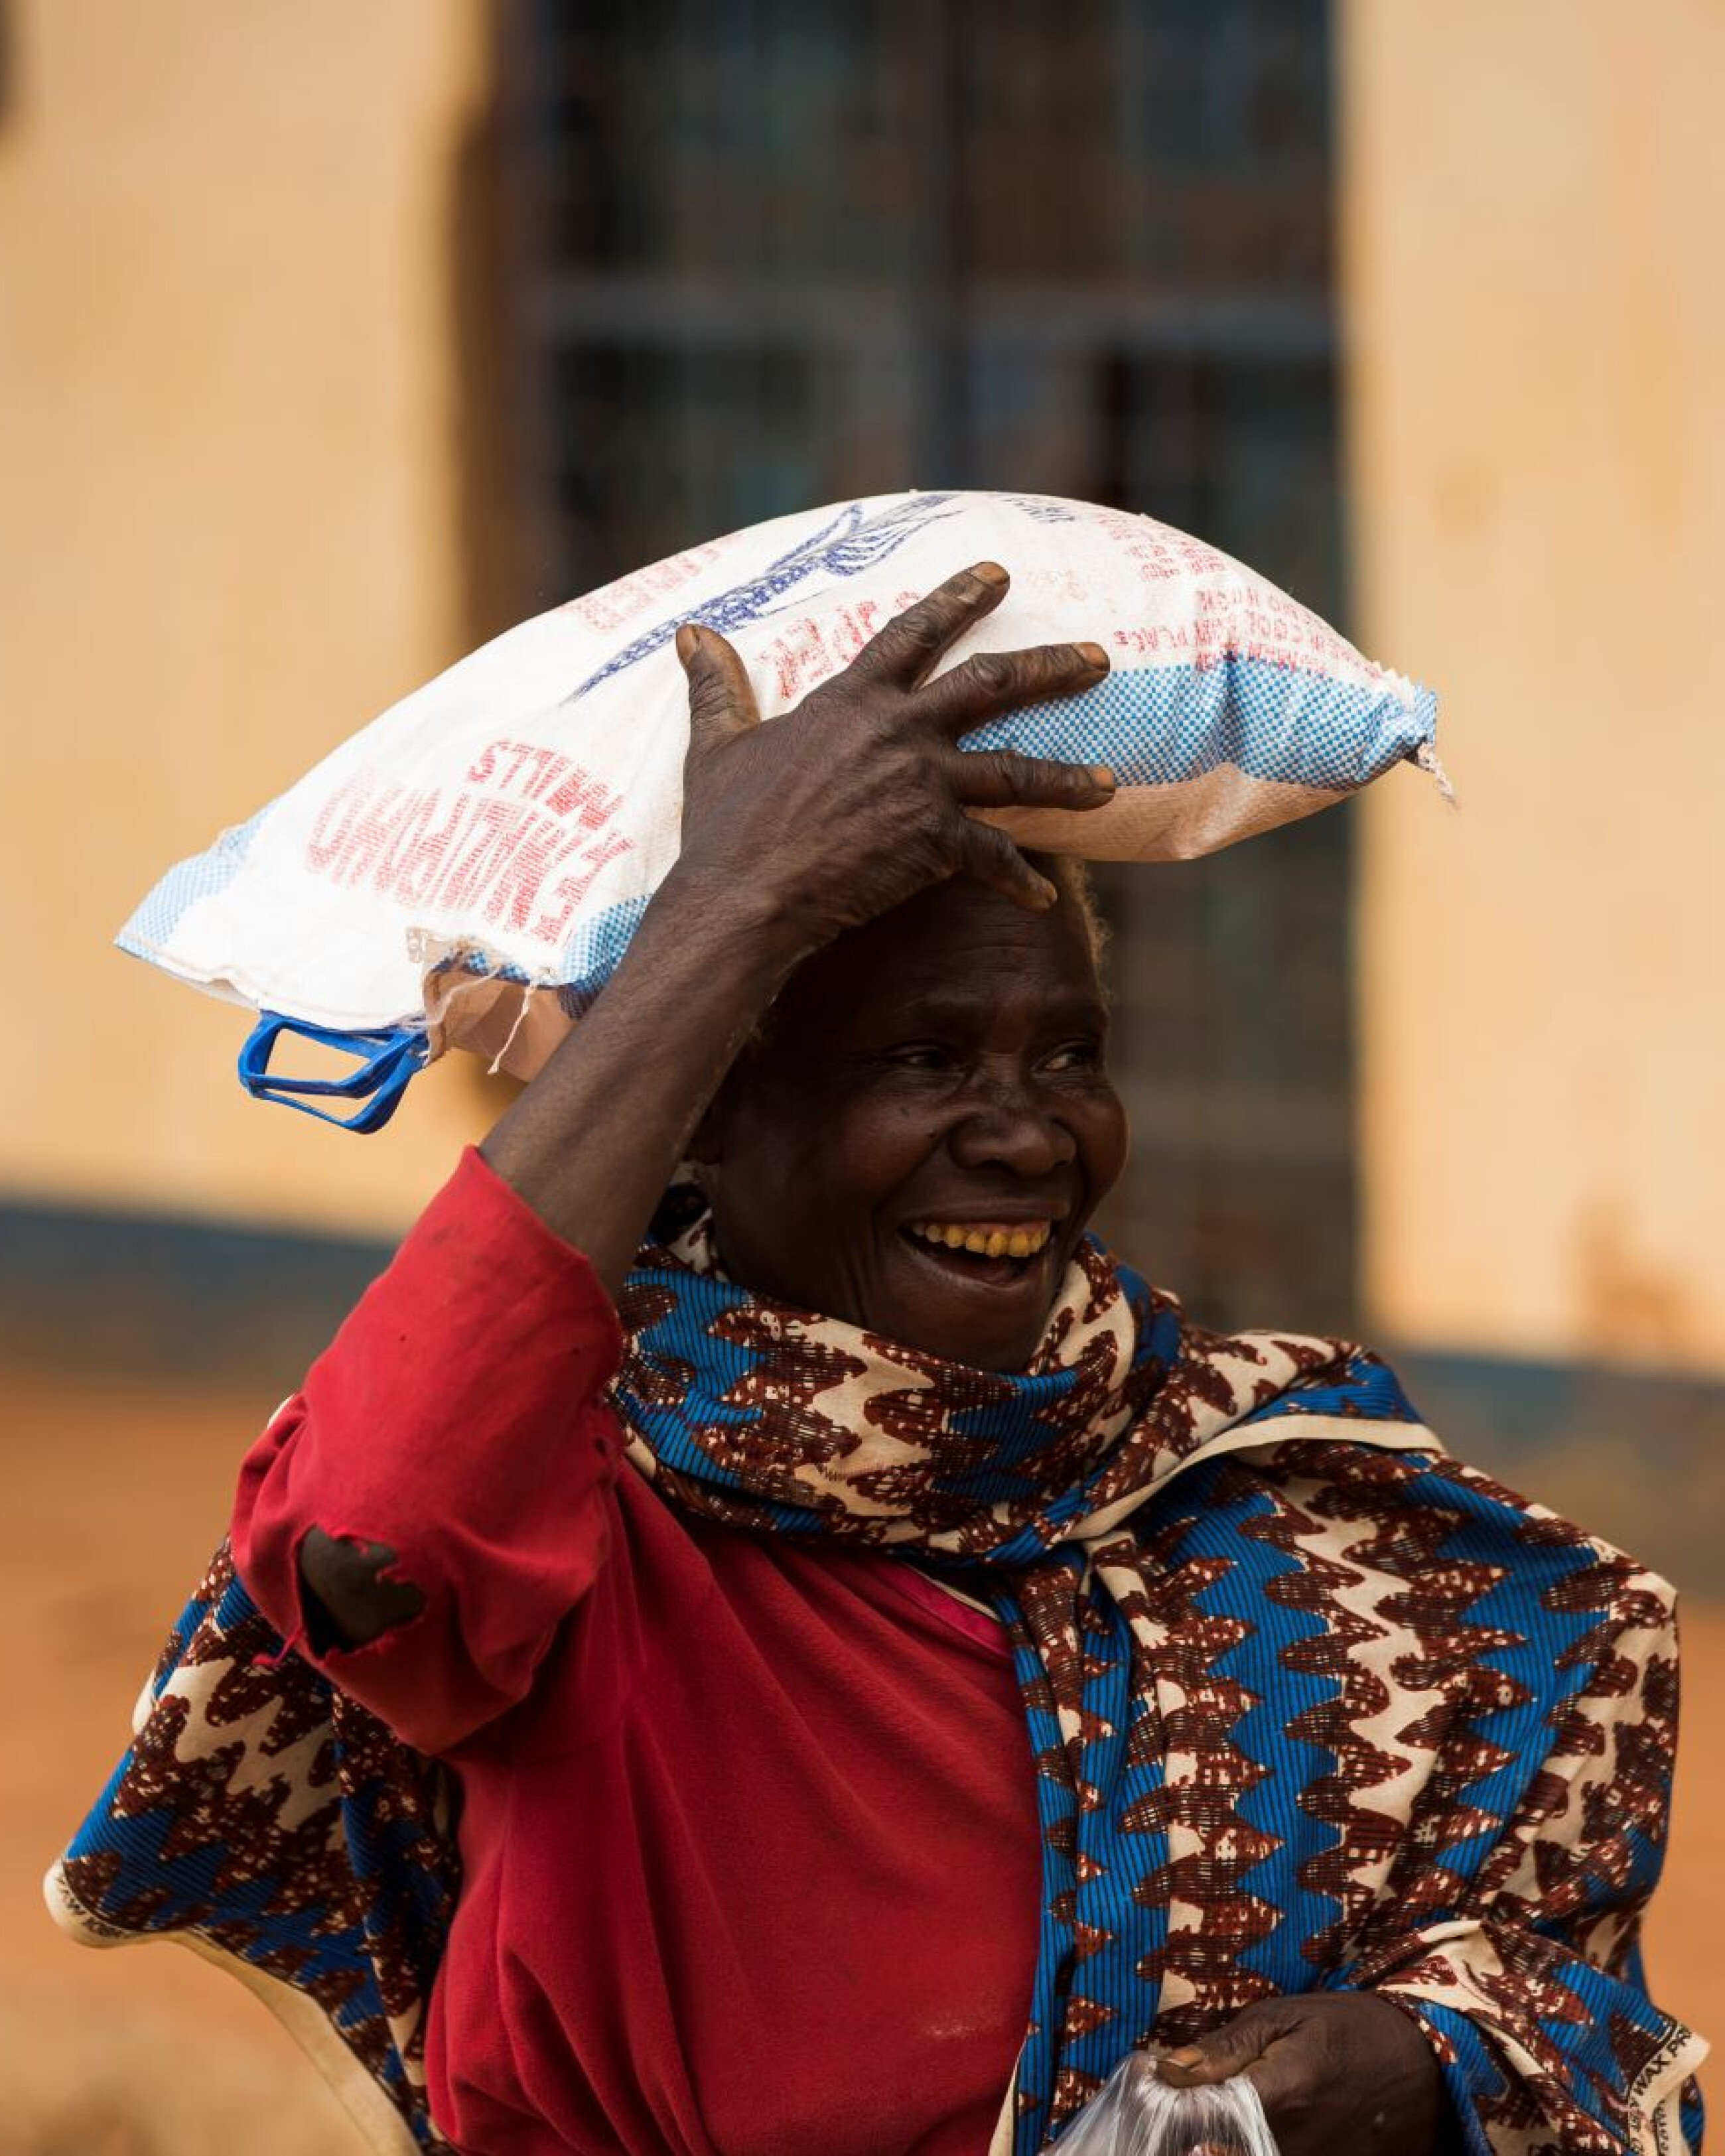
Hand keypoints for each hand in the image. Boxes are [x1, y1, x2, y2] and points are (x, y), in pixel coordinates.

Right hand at [669, 561, 1112, 955]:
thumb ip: (716, 687)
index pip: (914, 633)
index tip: (998, 575)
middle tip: (1100, 658)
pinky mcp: (935, 842)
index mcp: (852, 701)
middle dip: (1052, 667)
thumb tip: (689, 635)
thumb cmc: (725, 825)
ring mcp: (923, 784)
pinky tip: (1044, 899)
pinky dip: (1021, 881)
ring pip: (1017, 772)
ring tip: (1111, 784)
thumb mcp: (716, 744)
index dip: (957, 599)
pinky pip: (995, 858)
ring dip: (1069, 779)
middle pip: (993, 684)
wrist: (744, 893)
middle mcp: (899, 731)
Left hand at [1157, 1992, 1451, 2155]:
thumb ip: (1225, 2049)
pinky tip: (1241, 2132)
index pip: (1204, 2117)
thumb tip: (1167, 2070)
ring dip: (1221, 2140)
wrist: (1421, 2068)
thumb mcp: (1284, 2018)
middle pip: (1219, 2149)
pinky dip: (1249, 2146)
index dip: (1172, 2107)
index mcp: (1283, 2092)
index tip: (1158, 2090)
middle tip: (1181, 2109)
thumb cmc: (1347, 2030)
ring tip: (1215, 2117)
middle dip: (1192, 2131)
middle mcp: (1296, 2143)